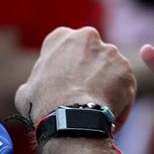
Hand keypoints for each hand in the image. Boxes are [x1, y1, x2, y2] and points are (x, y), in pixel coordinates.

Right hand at [15, 27, 135, 126]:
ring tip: (96, 110)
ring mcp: (110, 51)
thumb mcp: (26, 90)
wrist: (70, 115)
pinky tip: (109, 117)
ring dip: (106, 86)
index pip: (67, 47)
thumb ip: (36, 81)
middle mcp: (88, 36)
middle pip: (92, 56)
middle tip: (84, 95)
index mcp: (61, 37)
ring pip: (110, 71)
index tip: (67, 82)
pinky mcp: (127, 69)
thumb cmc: (43, 103)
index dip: (68, 67)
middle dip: (90, 72)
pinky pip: (124, 87)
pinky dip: (120, 101)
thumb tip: (35, 88)